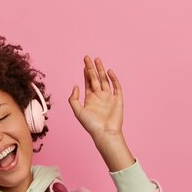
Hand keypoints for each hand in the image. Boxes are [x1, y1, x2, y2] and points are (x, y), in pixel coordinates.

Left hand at [68, 56, 135, 171]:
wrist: (105, 133)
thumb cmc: (91, 125)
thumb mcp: (78, 112)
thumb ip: (73, 99)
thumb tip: (75, 86)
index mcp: (90, 99)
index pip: (88, 82)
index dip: (86, 73)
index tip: (84, 64)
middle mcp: (99, 96)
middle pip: (95, 78)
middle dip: (92, 68)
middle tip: (88, 57)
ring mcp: (109, 97)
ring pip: (105, 80)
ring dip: (101, 70)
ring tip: (98, 60)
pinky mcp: (118, 100)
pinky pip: (116, 87)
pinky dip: (113, 79)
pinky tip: (109, 72)